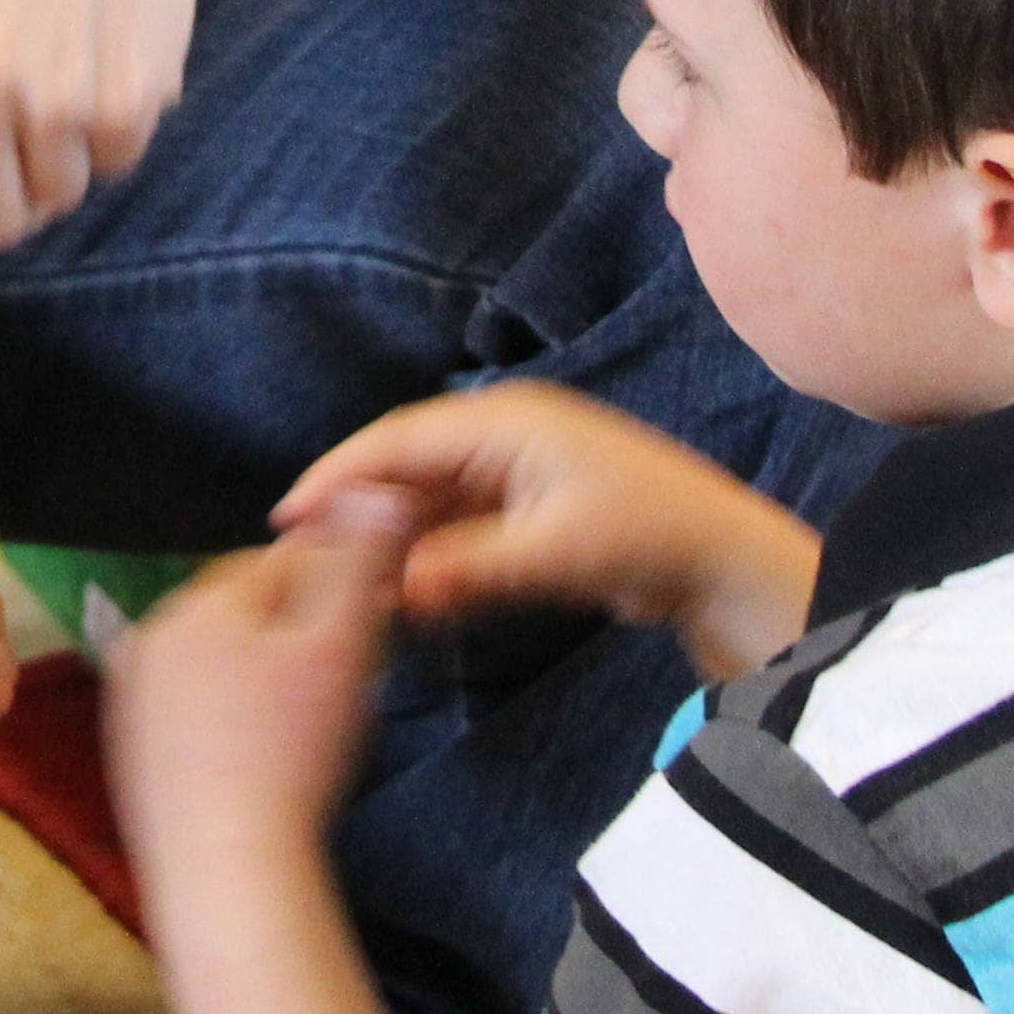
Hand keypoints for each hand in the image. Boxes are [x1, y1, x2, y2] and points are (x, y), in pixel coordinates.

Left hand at [106, 494, 409, 882]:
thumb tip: (374, 488)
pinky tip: (265, 758)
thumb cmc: (290, 758)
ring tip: (308, 728)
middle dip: (296, 631)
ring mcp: (132, 700)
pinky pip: (194, 711)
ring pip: (219, 662)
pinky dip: (231, 721)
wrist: (227, 870)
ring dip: (264, 675)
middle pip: (244, 612)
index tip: (370, 628)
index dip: (336, 591)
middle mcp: (149, 640)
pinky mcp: (132, 753)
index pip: (280, 566)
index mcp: (197, 605)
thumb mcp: (341, 647)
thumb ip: (357, 561)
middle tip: (345, 681)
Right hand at [280, 386, 820, 678]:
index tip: (290, 516)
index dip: (339, 476)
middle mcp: (503, 433)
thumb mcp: (554, 553)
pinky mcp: (529, 506)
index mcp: (506, 421)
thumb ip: (469, 569)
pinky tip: (406, 592)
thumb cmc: (649, 537)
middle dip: (359, 511)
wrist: (723, 560)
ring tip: (351, 584)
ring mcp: (516, 469)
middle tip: (311, 560)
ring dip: (394, 539)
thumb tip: (394, 589)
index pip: (399, 440)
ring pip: (430, 499)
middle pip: (407, 466)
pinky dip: (430, 554)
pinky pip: (459, 523)